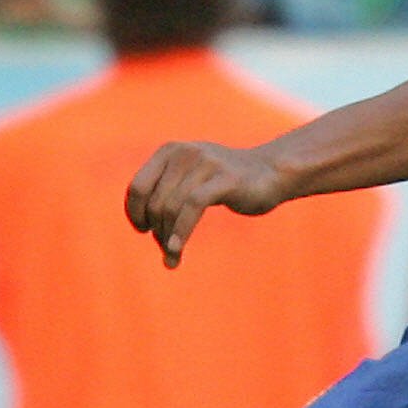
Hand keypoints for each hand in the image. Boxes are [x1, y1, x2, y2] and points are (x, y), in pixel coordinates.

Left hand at [125, 140, 291, 267]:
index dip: (135, 213)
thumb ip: (166, 192)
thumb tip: (141, 224)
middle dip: (157, 231)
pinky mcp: (223, 179)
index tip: (144, 231)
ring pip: (171, 208)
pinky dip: (180, 233)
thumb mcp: (191, 178)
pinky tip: (176, 252)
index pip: (137, 187)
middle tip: (167, 250)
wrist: (272, 172)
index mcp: (170, 151)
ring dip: (168, 239)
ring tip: (172, 257)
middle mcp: (184, 153)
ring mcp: (204, 164)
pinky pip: (192, 209)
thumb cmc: (227, 182)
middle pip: (155, 203)